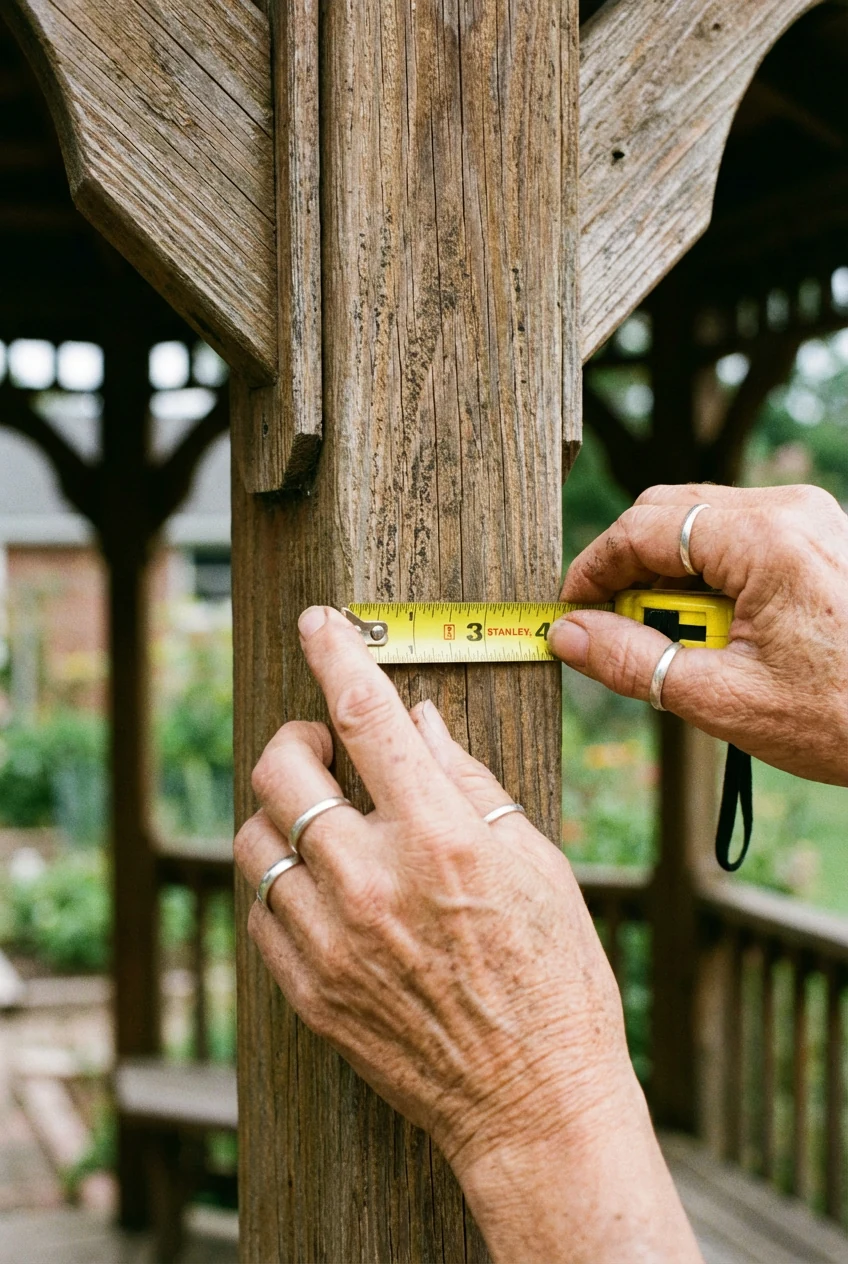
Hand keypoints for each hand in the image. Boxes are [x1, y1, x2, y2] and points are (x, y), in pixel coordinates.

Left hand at [234, 605, 700, 1262]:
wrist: (534, 1101)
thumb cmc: (555, 976)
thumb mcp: (535, 862)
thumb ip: (466, 781)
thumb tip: (419, 719)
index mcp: (441, 837)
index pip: (366, 715)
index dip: (334, 653)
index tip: (316, 623)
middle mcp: (374, 881)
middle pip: (282, 770)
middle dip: (295, 737)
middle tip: (323, 747)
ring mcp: (333, 940)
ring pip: (256, 838)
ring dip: (282, 811)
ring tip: (322, 820)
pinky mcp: (311, 990)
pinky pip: (260, 908)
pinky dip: (279, 877)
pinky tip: (317, 881)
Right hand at [551, 484, 847, 784]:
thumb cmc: (847, 717)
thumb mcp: (724, 699)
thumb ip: (634, 661)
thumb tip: (567, 636)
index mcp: (765, 540)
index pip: (643, 528)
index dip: (594, 569)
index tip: (571, 612)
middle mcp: (789, 510)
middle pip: (670, 513)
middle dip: (631, 572)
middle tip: (619, 635)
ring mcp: (810, 518)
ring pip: (701, 524)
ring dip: (671, 578)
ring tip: (681, 645)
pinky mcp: (820, 536)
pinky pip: (739, 538)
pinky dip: (710, 578)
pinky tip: (719, 633)